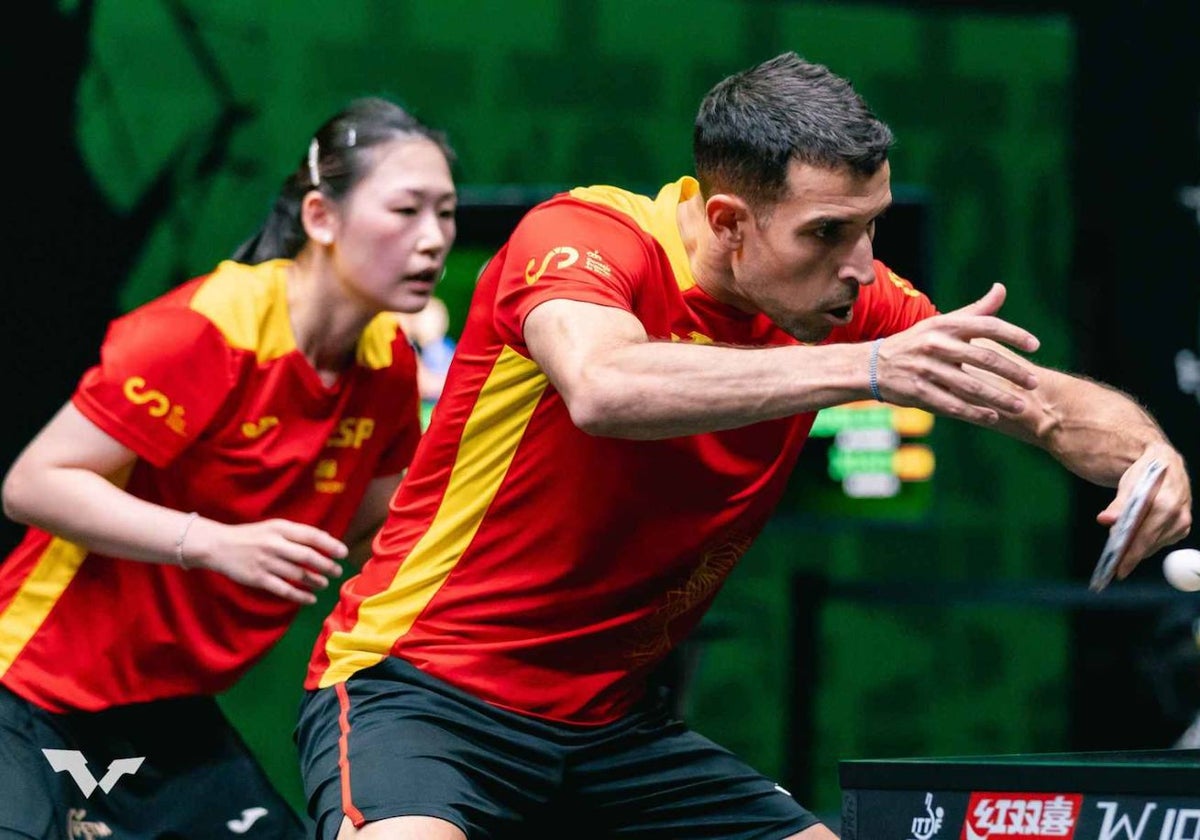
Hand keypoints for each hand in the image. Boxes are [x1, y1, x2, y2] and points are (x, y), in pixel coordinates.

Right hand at [182, 517, 348, 603]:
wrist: (218, 546)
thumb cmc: (251, 536)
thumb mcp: (273, 527)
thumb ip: (296, 533)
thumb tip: (326, 540)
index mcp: (280, 528)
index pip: (311, 536)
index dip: (330, 545)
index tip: (343, 553)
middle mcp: (274, 544)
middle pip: (307, 556)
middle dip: (326, 565)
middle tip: (337, 571)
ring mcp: (266, 562)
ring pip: (298, 574)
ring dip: (315, 581)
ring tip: (324, 584)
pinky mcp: (258, 579)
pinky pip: (284, 589)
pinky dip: (300, 595)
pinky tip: (310, 598)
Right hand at [874, 283, 1040, 423]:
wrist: (873, 365)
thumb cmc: (916, 342)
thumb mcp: (941, 323)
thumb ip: (974, 311)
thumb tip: (1001, 289)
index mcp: (945, 324)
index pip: (986, 325)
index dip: (1013, 335)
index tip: (1035, 346)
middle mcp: (936, 344)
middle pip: (984, 359)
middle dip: (1013, 372)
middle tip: (1034, 383)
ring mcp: (926, 369)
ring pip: (971, 386)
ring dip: (999, 398)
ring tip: (1020, 406)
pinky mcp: (919, 392)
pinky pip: (953, 405)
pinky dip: (975, 412)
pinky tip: (993, 417)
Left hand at [1098, 443, 1192, 579]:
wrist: (1167, 463)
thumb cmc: (1146, 472)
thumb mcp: (1129, 483)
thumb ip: (1118, 504)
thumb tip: (1105, 520)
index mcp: (1164, 504)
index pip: (1144, 537)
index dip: (1130, 555)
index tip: (1118, 570)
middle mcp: (1178, 516)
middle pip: (1149, 544)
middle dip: (1130, 555)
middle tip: (1113, 565)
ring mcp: (1182, 522)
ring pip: (1155, 545)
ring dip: (1138, 548)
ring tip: (1120, 549)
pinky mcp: (1183, 526)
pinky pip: (1161, 541)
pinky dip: (1148, 541)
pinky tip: (1136, 538)